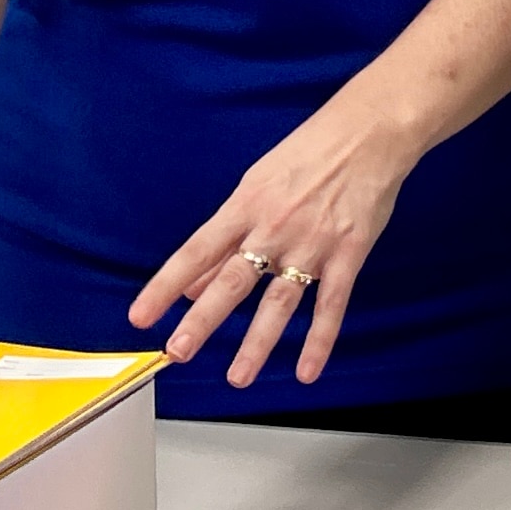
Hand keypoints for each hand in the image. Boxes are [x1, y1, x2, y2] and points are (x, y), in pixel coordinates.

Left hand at [127, 89, 419, 387]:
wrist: (369, 133)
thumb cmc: (309, 152)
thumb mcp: (257, 184)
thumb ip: (227, 236)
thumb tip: (195, 283)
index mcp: (246, 206)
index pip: (196, 251)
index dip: (166, 285)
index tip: (141, 315)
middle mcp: (274, 228)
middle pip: (232, 281)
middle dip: (203, 320)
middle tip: (178, 351)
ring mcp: (312, 243)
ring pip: (279, 302)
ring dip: (257, 343)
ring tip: (238, 376)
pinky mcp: (349, 253)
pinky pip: (330, 304)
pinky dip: (319, 340)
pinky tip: (306, 370)